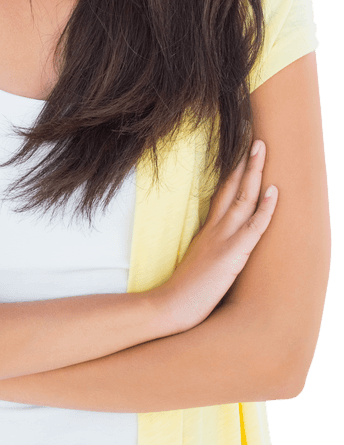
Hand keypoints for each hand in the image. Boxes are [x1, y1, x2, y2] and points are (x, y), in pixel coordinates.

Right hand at [161, 139, 277, 330]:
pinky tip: (274, 191)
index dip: (232, 173)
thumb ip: (205, 251)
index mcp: (207, 232)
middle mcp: (214, 230)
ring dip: (254, 173)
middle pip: (231, 188)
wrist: (169, 307)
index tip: (239, 153)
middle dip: (244, 162)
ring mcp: (223, 240)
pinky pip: (253, 228)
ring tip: (262, 149)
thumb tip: (212, 247)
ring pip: (243, 199)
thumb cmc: (181, 293)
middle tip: (253, 138)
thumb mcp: (195, 264)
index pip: (221, 194)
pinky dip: (265, 209)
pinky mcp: (232, 255)